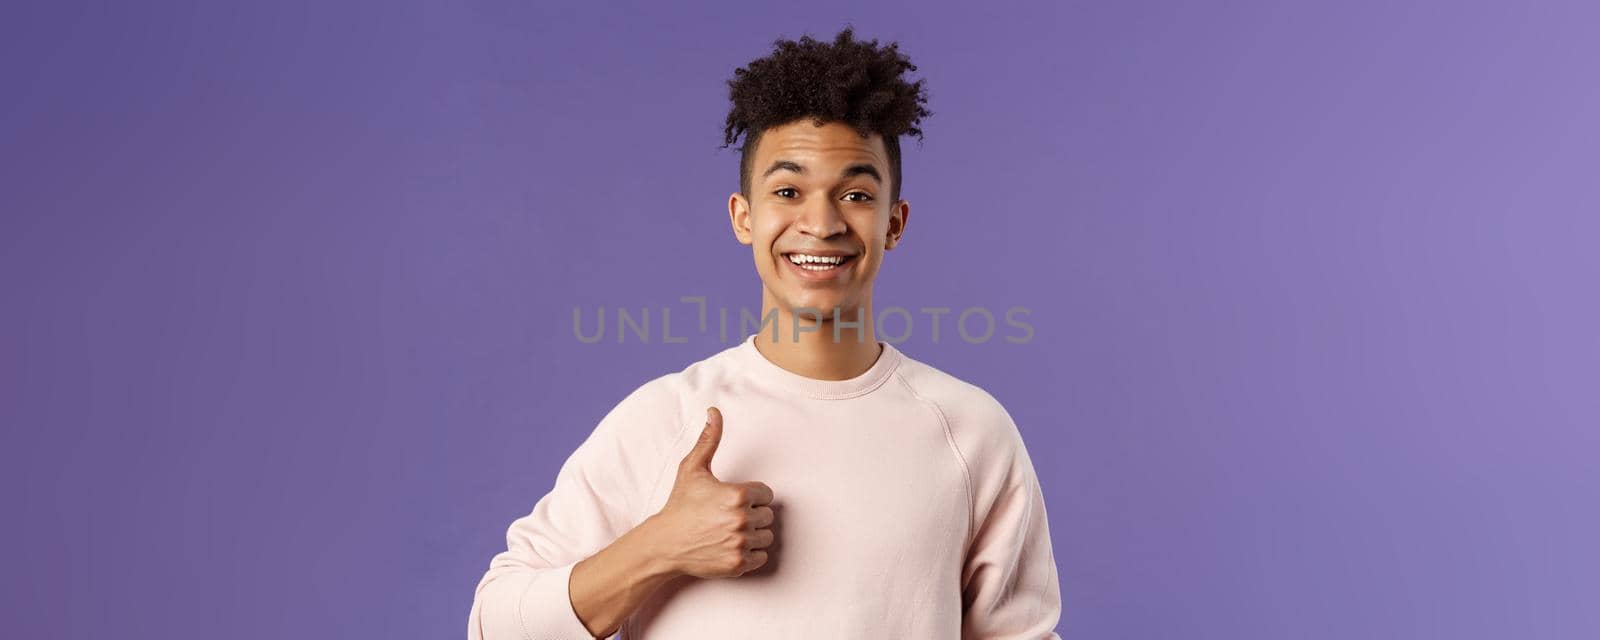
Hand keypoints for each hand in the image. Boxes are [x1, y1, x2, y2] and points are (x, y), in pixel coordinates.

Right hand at [647, 406, 776, 578]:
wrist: (664, 543)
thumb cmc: (680, 505)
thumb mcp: (692, 468)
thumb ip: (709, 439)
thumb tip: (714, 411)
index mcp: (738, 495)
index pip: (766, 494)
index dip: (752, 496)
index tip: (734, 500)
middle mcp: (742, 520)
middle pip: (768, 515)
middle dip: (752, 515)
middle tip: (728, 516)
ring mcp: (740, 544)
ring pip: (766, 537)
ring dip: (753, 534)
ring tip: (730, 531)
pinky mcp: (738, 564)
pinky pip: (761, 557)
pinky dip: (751, 554)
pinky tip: (732, 545)